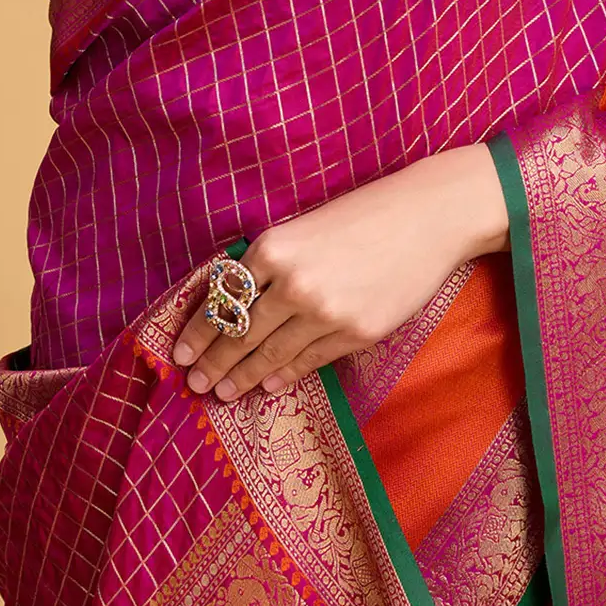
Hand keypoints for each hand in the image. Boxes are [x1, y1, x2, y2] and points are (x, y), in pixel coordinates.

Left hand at [171, 146, 508, 403]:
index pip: (222, 300)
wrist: (426, 217)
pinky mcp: (356, 332)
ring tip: (222, 393)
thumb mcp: (305, 226)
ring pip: (270, 354)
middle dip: (212, 363)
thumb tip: (234, 305)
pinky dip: (285, 374)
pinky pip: (310, 360)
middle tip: (193, 385)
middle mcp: (293, 282)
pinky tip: (268, 385)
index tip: (179, 354)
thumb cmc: (364, 213)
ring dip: (242, 377)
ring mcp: (325, 312)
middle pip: (239, 333)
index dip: (197, 332)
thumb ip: (271, 263)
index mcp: (273, 247)